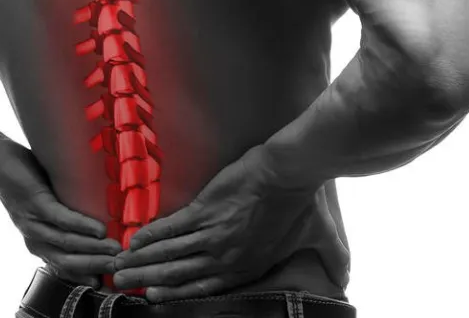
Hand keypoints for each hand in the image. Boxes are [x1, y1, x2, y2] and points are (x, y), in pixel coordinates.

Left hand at [0, 138, 122, 285]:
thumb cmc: (27, 183)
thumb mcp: (46, 210)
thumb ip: (65, 221)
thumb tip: (98, 225)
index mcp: (39, 243)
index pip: (64, 268)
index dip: (86, 276)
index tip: (108, 281)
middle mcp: (34, 238)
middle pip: (67, 261)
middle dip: (95, 265)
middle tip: (119, 265)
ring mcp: (34, 222)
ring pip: (66, 243)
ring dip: (93, 248)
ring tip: (114, 248)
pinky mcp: (35, 203)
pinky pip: (61, 219)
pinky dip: (82, 226)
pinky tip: (99, 229)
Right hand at [110, 144, 319, 300]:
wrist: (289, 172)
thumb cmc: (305, 204)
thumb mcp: (322, 238)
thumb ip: (333, 260)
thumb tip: (348, 279)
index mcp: (248, 266)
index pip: (204, 286)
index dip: (176, 292)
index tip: (154, 296)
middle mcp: (226, 255)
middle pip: (179, 274)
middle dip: (148, 280)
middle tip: (123, 284)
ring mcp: (213, 233)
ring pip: (170, 253)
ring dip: (142, 260)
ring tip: (120, 265)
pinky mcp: (204, 209)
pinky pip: (172, 227)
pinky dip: (151, 234)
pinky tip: (134, 238)